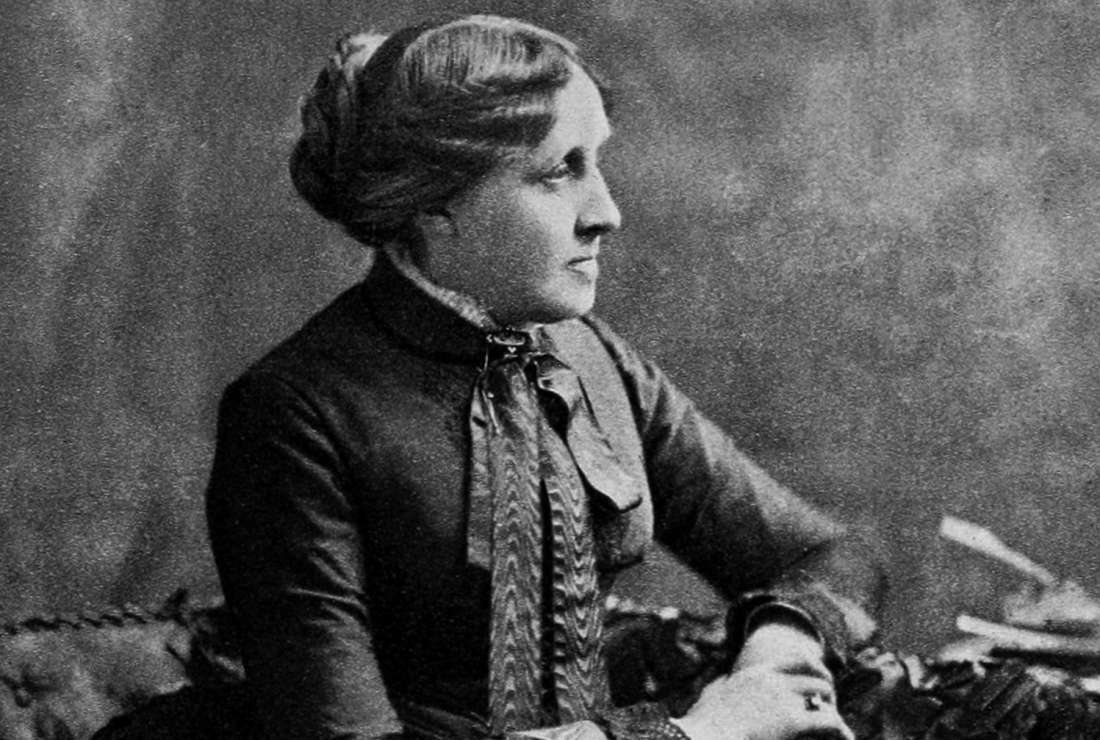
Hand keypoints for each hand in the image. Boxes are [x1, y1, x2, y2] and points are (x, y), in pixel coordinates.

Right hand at [669, 619, 852, 739]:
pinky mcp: (793, 722)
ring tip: (838, 728)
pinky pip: (830, 722)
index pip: (795, 660)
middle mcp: (772, 680)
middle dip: (826, 691)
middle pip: (814, 677)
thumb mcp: (710, 698)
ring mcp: (783, 699)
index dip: (813, 667)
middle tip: (830, 705)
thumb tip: (722, 681)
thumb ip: (720, 687)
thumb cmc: (703, 728)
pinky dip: (841, 731)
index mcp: (755, 674)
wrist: (702, 739)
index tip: (821, 675)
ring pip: (824, 696)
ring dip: (832, 711)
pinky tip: (846, 738)